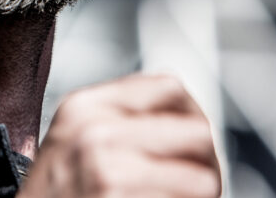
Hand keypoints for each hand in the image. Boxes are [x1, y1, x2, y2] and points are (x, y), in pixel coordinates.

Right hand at [19, 73, 220, 196]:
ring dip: (200, 196)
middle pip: (195, 131)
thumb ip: (116, 120)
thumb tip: (185, 118)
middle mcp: (93, 129)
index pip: (168, 88)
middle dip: (205, 163)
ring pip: (202, 177)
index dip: (190, 116)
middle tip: (197, 186)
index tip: (190, 144)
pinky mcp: (117, 195)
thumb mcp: (70, 141)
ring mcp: (106, 166)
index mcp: (83, 107)